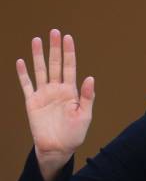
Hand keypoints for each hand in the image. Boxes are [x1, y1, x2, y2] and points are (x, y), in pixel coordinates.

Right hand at [16, 29, 94, 162]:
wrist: (58, 148)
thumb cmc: (74, 133)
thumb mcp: (85, 115)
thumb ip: (87, 96)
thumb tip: (90, 77)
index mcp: (71, 92)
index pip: (70, 67)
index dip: (69, 52)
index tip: (68, 37)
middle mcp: (57, 89)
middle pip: (55, 64)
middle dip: (55, 48)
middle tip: (54, 31)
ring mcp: (44, 94)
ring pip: (40, 70)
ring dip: (38, 56)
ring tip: (37, 40)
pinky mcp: (32, 102)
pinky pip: (26, 85)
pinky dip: (23, 74)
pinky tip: (21, 61)